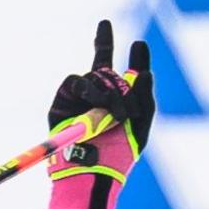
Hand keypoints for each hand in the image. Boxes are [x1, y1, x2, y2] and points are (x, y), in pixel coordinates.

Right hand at [46, 18, 152, 208]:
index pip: (120, 70)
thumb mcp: (140, 126)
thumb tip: (144, 72)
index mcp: (117, 101)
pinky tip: (98, 103)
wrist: (92, 171)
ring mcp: (79, 97)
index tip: (127, 36)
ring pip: (96, 75)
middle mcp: (97, 95)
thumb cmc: (118, 155)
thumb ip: (145, 98)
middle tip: (127, 112)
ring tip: (115, 116)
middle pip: (109, 69)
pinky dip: (90, 89)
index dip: (125, 52)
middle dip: (122, 86)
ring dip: (109, 93)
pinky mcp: (63, 101)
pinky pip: (76, 81)